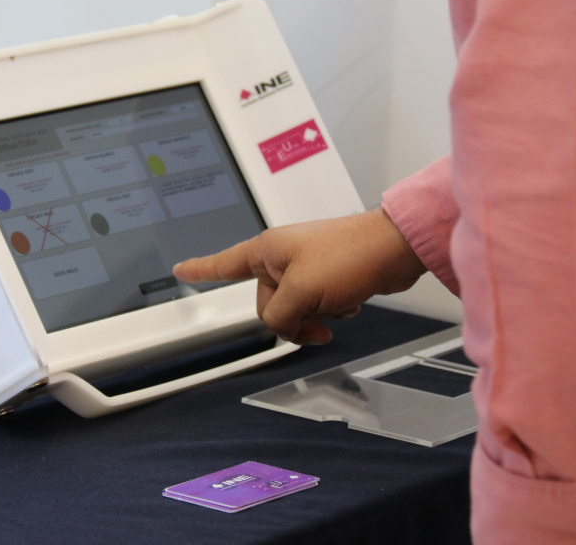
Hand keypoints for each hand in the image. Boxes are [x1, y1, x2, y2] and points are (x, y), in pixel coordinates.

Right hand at [172, 208, 426, 344]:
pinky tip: (349, 302)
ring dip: (316, 315)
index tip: (180, 269)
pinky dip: (332, 310)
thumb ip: (278, 316)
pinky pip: (317, 305)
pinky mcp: (328, 275)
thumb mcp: (301, 292)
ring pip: (294, 308)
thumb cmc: (350, 256)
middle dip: (292, 316)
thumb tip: (283, 326)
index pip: (223, 264)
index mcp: (266, 250)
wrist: (395, 250)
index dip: (200, 270)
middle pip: (267, 302)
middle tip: (315, 312)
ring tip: (338, 303)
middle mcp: (283, 255)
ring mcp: (306, 265)